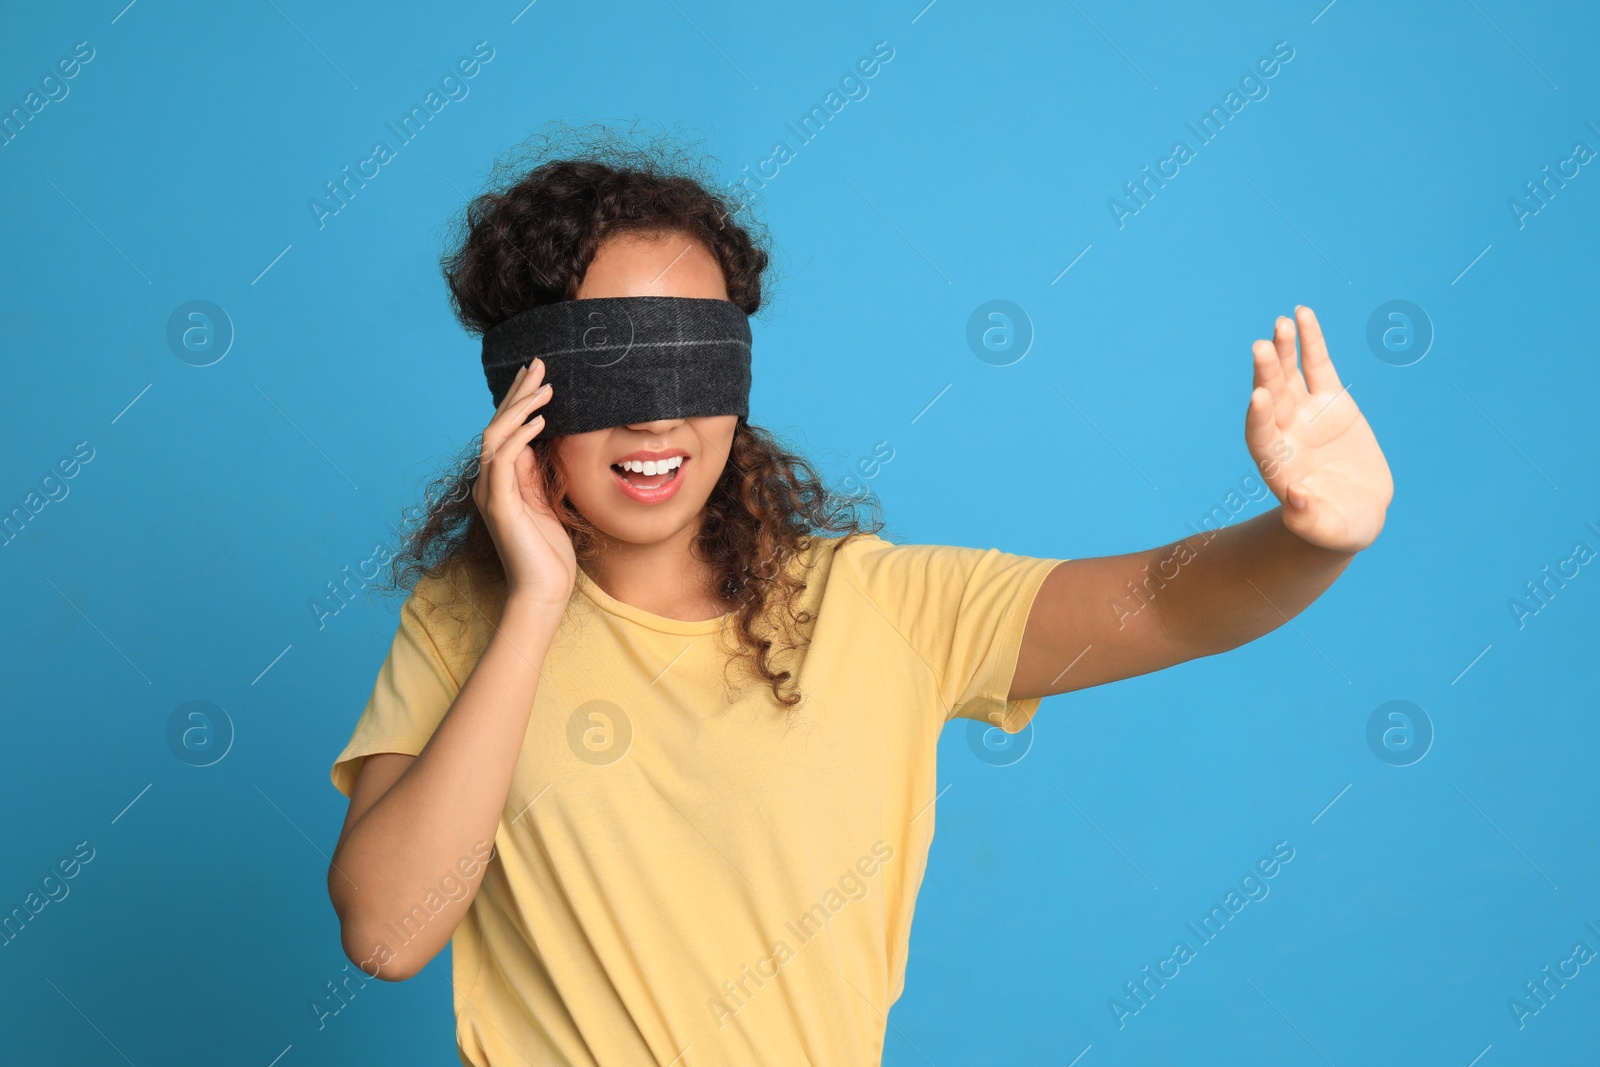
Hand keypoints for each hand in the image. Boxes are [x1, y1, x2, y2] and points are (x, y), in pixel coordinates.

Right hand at [471, 358, 577, 609]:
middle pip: (497, 425)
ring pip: (496, 435)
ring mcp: (490, 492)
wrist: (543, 591)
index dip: (518, 400)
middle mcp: (488, 482)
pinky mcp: (499, 505)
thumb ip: (534, 472)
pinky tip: (539, 421)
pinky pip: (503, 460)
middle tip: (539, 364)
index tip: (537, 374)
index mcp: (499, 480)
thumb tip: (535, 440)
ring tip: (545, 388)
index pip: (505, 430)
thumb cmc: (548, 552)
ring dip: (521, 408)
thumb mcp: (545, 501)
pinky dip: (519, 436)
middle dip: (518, 392)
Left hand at [1246, 305, 1393, 552]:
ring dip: (1284, 350)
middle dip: (1267, 375)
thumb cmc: (1336, 528)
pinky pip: (1318, 366)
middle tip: (1260, 347)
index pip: (1261, 436)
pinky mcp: (1330, 402)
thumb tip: (1294, 502)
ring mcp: (1305, 415)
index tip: (1258, 397)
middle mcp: (1284, 434)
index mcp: (1277, 465)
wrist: (1353, 513)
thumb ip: (1309, 518)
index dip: (1258, 417)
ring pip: (1290, 377)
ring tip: (1282, 322)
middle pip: (1271, 400)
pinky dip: (1311, 342)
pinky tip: (1303, 314)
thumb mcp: (1327, 530)